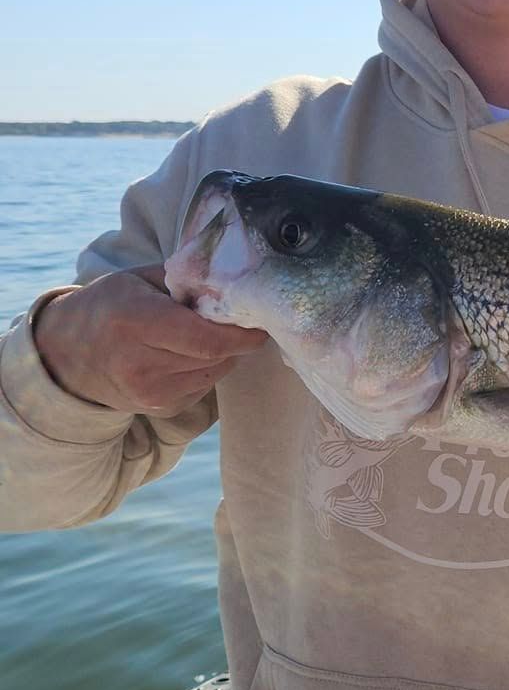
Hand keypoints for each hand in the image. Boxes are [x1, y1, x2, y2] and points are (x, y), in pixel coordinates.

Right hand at [32, 264, 267, 413]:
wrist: (67, 354)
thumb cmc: (109, 306)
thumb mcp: (140, 280)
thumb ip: (185, 280)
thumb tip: (233, 285)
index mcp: (135, 323)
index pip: (207, 339)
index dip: (241, 334)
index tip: (259, 324)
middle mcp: (141, 364)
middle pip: (215, 357)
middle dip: (234, 340)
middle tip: (238, 321)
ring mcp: (150, 394)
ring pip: (214, 374)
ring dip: (222, 355)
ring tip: (207, 335)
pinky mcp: (160, 409)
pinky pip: (203, 387)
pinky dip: (207, 370)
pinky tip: (187, 355)